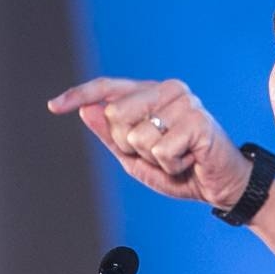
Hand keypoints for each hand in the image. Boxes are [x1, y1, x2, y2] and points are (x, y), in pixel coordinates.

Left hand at [48, 77, 251, 208]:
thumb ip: (110, 135)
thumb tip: (86, 111)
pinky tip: (189, 160)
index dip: (79, 95)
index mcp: (151, 92)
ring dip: (152, 157)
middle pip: (116, 114)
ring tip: (176, 157)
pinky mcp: (198, 122)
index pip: (108, 88)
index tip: (53, 106)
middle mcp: (168, 89)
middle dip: (129, 144)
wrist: (221, 185)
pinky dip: (171, 164)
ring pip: (137, 135)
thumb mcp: (136, 157)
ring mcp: (185, 103)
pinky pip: (161, 149)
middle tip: (157, 152)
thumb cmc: (180, 170)